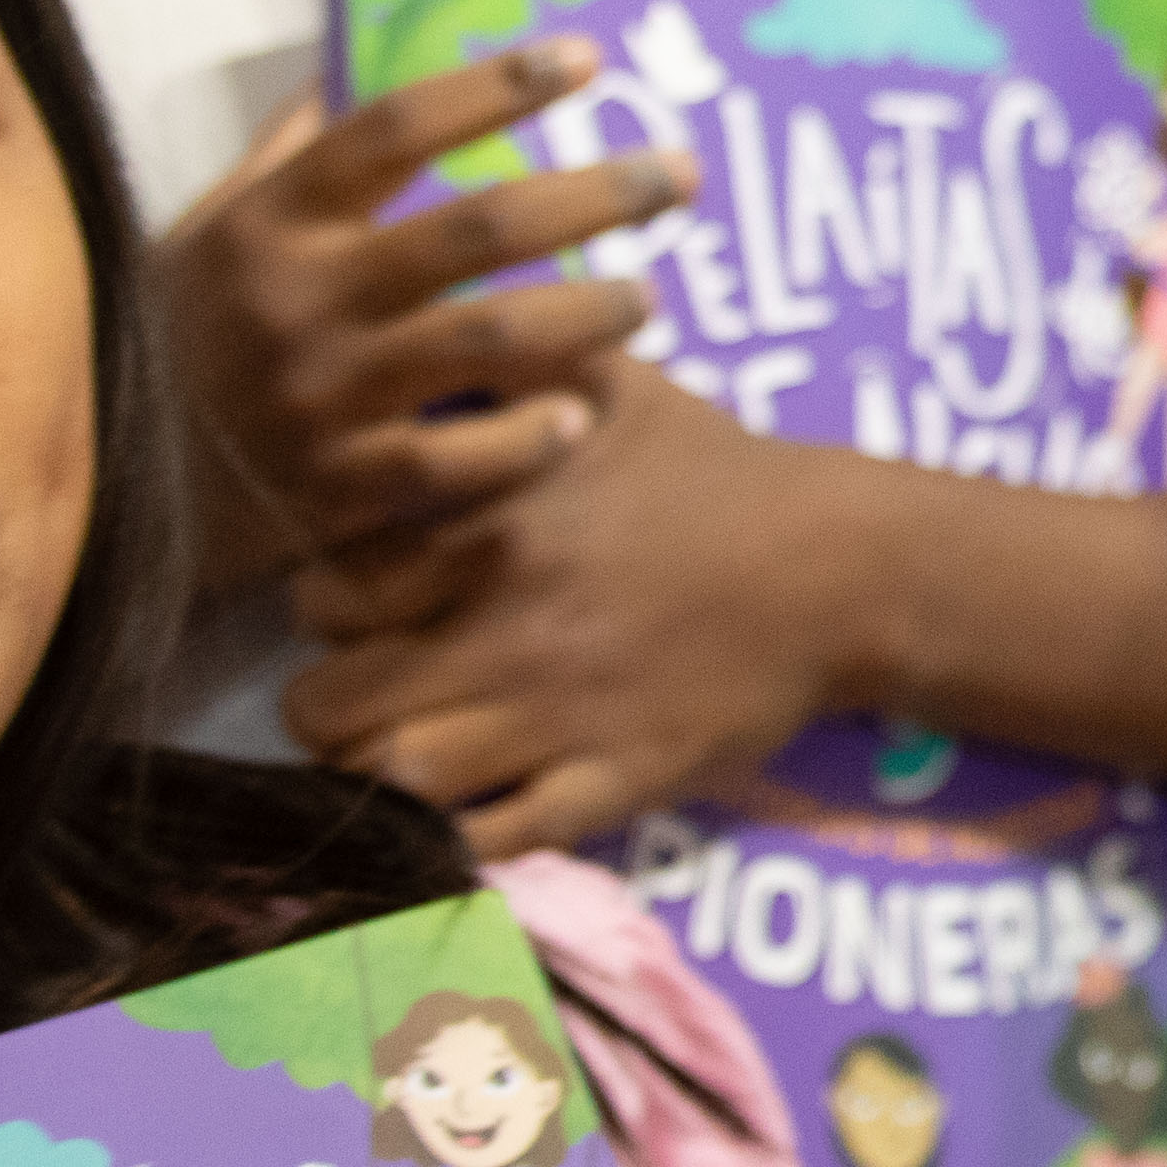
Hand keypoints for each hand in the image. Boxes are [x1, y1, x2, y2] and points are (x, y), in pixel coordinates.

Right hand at [156, 49, 687, 579]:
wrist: (106, 490)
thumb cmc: (181, 337)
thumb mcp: (211, 232)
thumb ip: (286, 152)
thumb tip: (350, 58)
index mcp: (270, 223)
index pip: (392, 128)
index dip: (492, 86)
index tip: (584, 57)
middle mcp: (300, 301)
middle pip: (475, 230)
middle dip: (595, 196)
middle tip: (681, 176)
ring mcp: (321, 397)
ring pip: (485, 343)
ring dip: (588, 316)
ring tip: (651, 298)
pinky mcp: (335, 488)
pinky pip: (451, 462)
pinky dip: (524, 441)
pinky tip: (584, 417)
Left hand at [283, 363, 854, 856]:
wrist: (846, 564)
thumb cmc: (718, 473)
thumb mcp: (618, 387)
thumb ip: (518, 357)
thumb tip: (434, 324)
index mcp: (491, 535)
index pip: (321, 595)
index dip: (323, 605)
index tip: (357, 604)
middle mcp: (505, 631)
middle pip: (328, 704)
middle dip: (329, 701)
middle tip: (369, 687)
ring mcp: (557, 719)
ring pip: (391, 782)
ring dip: (375, 776)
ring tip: (400, 751)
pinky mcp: (612, 783)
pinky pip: (494, 842)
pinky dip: (457, 840)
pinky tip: (462, 811)